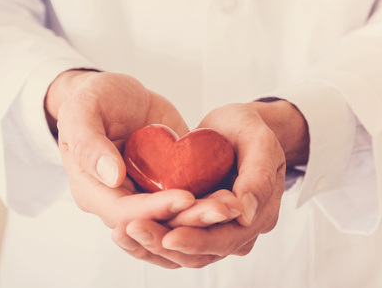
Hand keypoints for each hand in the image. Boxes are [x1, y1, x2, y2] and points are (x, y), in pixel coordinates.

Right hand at [46, 70, 238, 267]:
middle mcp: (121, 201)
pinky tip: (234, 199)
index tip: (185, 197)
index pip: (125, 212)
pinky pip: (189, 201)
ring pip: (176, 219)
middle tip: (223, 210)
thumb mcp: (82, 111)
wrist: (118, 94)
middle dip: (190, 220)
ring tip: (234, 207)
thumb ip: (89, 144)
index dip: (155, 209)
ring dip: (204, 218)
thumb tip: (112, 177)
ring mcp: (146, 195)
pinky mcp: (168, 184)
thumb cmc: (94, 99)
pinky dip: (209, 202)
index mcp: (94, 191)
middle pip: (156, 223)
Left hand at [128, 101, 307, 265]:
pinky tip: (125, 229)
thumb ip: (258, 175)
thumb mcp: (259, 141)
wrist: (238, 126)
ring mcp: (216, 228)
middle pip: (200, 253)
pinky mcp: (195, 221)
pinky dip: (151, 237)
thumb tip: (245, 212)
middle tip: (133, 230)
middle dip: (165, 244)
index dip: (197, 240)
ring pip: (183, 252)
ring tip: (122, 233)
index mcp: (260, 215)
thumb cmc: (250, 128)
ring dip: (152, 246)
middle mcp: (239, 230)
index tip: (169, 236)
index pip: (226, 239)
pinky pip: (173, 235)